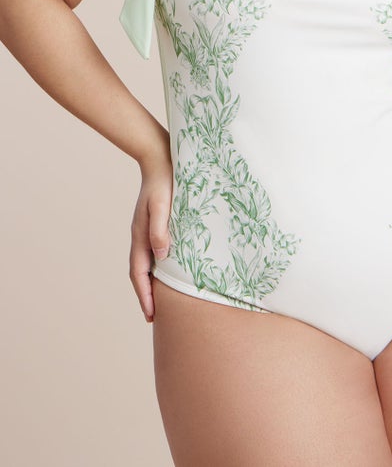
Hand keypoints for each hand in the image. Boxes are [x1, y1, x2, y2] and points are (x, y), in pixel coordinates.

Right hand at [129, 155, 172, 321]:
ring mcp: (146, 230)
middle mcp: (140, 236)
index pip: (139, 273)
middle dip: (146, 295)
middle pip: (140, 273)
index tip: (151, 315)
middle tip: (154, 316)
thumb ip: (160, 229)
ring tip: (160, 300)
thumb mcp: (163, 205)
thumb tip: (161, 256)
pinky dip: (157, 267)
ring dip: (151, 283)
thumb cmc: (164, 182)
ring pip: (146, 264)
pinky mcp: (155, 224)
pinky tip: (168, 270)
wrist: (159, 159)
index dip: (144, 295)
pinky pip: (153, 252)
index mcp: (140, 235)